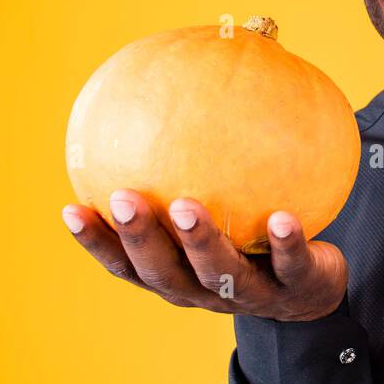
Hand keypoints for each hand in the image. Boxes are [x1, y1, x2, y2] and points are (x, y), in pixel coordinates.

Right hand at [61, 189, 346, 320]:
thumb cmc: (251, 238)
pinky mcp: (296, 287)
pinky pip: (290, 264)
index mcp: (176, 274)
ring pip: (220, 272)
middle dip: (141, 238)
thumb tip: (174, 90)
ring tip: (187, 206)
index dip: (98, 242)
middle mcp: (204, 290)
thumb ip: (192, 169)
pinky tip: (284, 217)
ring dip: (202, 241)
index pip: (127, 264)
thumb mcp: (221, 210)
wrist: (312, 290)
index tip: (71, 208)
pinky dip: (286, 243)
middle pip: (163, 272)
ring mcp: (250, 293)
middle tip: (125, 198)